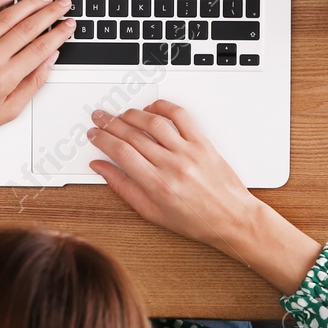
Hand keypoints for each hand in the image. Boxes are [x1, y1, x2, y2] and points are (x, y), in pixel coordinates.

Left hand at [0, 0, 73, 187]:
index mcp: (4, 79)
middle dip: (50, 12)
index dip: (59, 33)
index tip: (69, 25)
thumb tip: (49, 60)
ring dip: (29, 3)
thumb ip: (32, 84)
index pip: (40, 48)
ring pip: (6, 17)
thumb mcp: (8, 111)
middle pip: (27, 27)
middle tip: (63, 3)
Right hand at [85, 100, 322, 293]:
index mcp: (157, 185)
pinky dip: (163, 106)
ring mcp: (189, 151)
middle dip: (110, 123)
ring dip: (132, 113)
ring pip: (153, 122)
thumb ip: (123, 187)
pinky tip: (151, 109)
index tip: (94, 135)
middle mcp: (172, 165)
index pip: (120, 152)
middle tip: (99, 119)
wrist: (232, 218)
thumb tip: (101, 169)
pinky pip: (181, 116)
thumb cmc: (196, 220)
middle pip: (132, 134)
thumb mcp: (152, 213)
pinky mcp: (203, 143)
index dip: (102, 139)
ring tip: (120, 114)